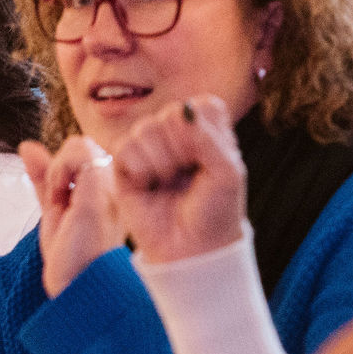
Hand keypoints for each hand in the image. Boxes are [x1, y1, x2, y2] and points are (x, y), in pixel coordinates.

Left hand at [22, 136, 122, 297]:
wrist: (77, 285)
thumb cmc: (70, 256)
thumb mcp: (54, 208)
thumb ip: (44, 177)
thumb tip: (27, 145)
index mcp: (111, 190)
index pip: (83, 155)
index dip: (63, 172)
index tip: (63, 203)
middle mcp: (118, 185)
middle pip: (82, 145)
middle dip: (60, 169)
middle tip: (61, 204)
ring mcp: (114, 185)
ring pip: (80, 143)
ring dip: (58, 169)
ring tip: (62, 202)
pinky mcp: (102, 188)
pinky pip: (79, 149)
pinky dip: (60, 169)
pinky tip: (63, 196)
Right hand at [112, 95, 247, 263]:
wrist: (192, 248)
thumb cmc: (215, 211)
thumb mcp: (228, 174)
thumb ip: (211, 138)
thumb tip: (183, 111)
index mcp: (205, 128)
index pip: (202, 105)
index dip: (206, 134)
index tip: (212, 162)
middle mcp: (175, 132)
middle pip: (172, 114)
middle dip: (183, 150)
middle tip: (188, 177)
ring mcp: (148, 146)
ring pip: (146, 129)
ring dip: (161, 162)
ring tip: (168, 183)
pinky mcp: (124, 164)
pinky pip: (124, 147)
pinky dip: (140, 170)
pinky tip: (149, 186)